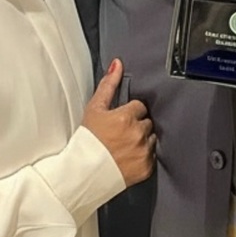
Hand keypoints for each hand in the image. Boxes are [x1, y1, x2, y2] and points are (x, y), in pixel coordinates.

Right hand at [81, 59, 155, 186]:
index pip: (139, 107)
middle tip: (122, 133)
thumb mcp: (94, 108)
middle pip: (147, 122)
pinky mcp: (146, 168)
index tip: (120, 121)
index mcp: (126, 117)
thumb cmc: (87, 140)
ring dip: (142, 140)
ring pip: (151, 138)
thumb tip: (117, 63)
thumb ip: (108, 84)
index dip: (129, 113)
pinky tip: (129, 157)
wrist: (83, 173)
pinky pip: (152, 156)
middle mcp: (138, 133)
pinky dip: (143, 156)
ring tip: (125, 146)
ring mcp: (143, 152)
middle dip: (137, 125)